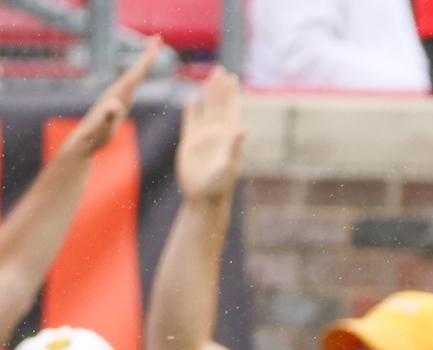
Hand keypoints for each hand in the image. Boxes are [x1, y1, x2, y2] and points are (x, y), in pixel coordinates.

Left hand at [59, 38, 163, 164]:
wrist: (83, 142)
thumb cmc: (93, 137)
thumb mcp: (101, 128)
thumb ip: (107, 116)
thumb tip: (115, 105)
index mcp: (116, 95)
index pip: (134, 75)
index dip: (145, 61)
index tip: (154, 46)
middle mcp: (117, 92)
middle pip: (135, 71)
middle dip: (147, 55)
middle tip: (157, 38)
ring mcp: (117, 97)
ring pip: (133, 76)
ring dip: (143, 63)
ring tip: (152, 50)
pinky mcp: (118, 103)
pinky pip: (132, 85)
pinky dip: (138, 76)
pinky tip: (140, 75)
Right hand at [176, 67, 245, 200]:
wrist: (203, 197)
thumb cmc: (219, 186)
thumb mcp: (228, 167)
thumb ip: (234, 148)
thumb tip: (242, 128)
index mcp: (228, 135)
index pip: (231, 108)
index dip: (232, 93)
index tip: (232, 76)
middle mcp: (218, 133)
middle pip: (219, 104)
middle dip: (220, 87)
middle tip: (221, 69)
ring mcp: (204, 136)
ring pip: (206, 109)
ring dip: (207, 94)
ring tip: (209, 77)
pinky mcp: (190, 143)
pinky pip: (190, 121)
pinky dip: (191, 110)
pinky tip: (191, 99)